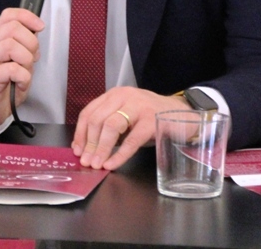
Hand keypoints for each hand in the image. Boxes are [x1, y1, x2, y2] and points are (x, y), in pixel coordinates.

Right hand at [0, 7, 43, 131]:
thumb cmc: (5, 86)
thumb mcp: (19, 62)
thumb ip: (26, 47)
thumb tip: (36, 36)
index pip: (8, 16)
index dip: (26, 16)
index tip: (40, 27)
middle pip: (12, 28)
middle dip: (30, 42)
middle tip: (32, 57)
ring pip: (10, 45)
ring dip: (26, 59)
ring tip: (25, 71)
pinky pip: (12, 69)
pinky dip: (24, 77)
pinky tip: (21, 83)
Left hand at [71, 87, 187, 169]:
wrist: (183, 114)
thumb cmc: (151, 118)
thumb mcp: (126, 116)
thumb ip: (108, 126)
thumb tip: (87, 149)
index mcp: (114, 95)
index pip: (89, 112)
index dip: (80, 134)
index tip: (77, 151)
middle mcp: (124, 96)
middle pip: (97, 120)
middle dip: (90, 144)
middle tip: (87, 162)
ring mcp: (138, 107)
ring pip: (111, 127)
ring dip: (101, 148)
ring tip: (97, 164)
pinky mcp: (151, 121)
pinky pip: (131, 140)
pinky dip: (119, 155)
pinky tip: (113, 164)